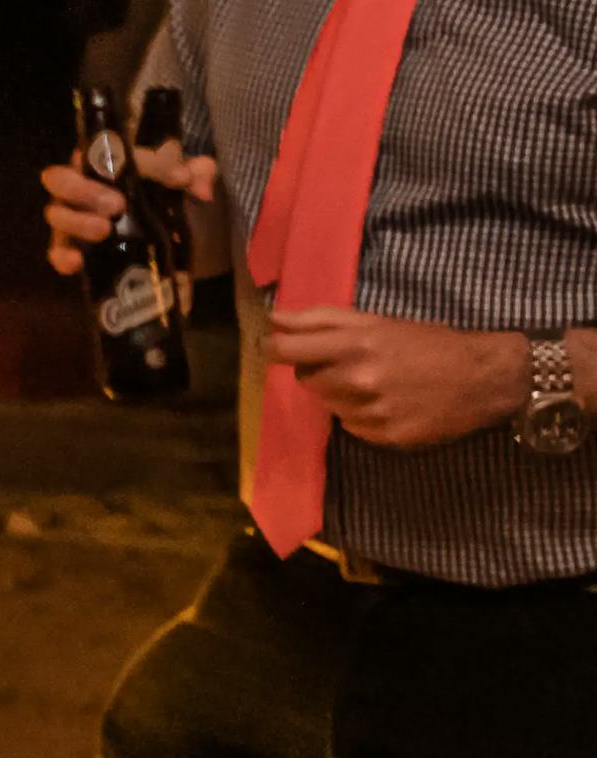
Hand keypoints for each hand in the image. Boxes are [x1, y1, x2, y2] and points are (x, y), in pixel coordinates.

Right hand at [42, 144, 213, 273]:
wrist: (171, 245)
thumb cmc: (169, 202)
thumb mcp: (187, 185)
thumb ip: (197, 173)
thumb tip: (197, 183)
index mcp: (106, 164)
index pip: (113, 152)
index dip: (146, 164)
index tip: (177, 179)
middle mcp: (81, 188)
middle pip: (60, 179)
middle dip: (83, 190)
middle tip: (117, 204)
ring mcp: (72, 220)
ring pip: (55, 214)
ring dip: (76, 221)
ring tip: (104, 230)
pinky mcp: (72, 250)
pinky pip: (55, 252)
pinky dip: (61, 256)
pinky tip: (77, 261)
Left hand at [264, 310, 524, 448]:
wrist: (484, 378)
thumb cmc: (427, 342)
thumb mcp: (376, 321)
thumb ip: (320, 320)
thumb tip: (273, 319)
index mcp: (354, 345)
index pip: (285, 351)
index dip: (273, 349)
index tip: (274, 349)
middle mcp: (358, 380)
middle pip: (305, 380)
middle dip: (319, 371)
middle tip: (350, 363)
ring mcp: (372, 412)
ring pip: (328, 405)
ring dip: (340, 394)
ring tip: (374, 382)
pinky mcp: (386, 437)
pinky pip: (351, 426)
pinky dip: (361, 415)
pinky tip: (388, 403)